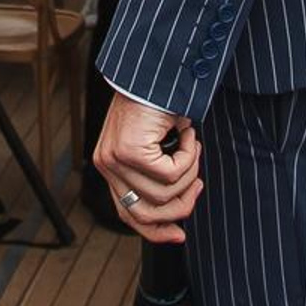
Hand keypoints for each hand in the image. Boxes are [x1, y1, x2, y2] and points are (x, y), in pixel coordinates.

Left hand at [94, 97, 201, 244]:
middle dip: (181, 205)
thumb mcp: (155, 147)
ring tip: (193, 147)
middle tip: (198, 183)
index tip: (180, 235)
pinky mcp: (130, 150)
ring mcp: (115, 158)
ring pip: (165, 193)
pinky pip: (172, 173)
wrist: (154, 70)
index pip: (129, 216)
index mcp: (110, 168)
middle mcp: (106, 165)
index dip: (156, 232)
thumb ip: (155, 177)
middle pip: (147, 214)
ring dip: (190, 173)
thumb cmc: (157, 103)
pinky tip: (189, 134)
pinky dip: (190, 156)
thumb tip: (176, 211)